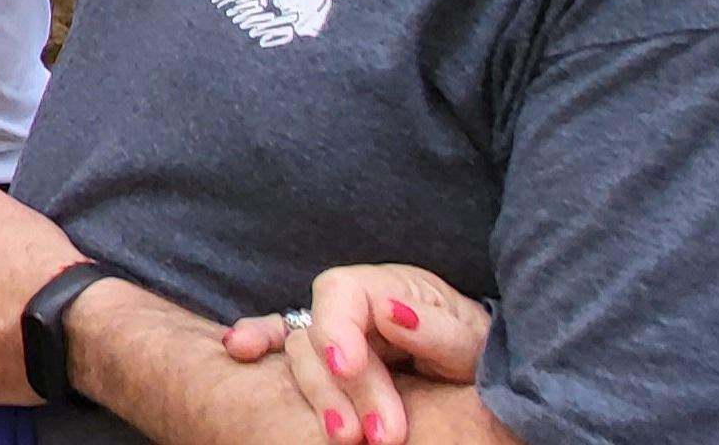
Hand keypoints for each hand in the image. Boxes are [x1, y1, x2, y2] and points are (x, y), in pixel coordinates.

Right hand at [217, 264, 485, 444]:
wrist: (478, 379)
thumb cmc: (478, 354)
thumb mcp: (472, 342)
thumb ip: (436, 328)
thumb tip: (392, 311)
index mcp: (389, 288)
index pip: (342, 293)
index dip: (336, 328)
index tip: (348, 367)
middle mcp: (351, 308)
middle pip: (319, 335)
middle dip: (343, 389)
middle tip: (378, 437)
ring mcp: (331, 335)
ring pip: (300, 357)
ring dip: (319, 398)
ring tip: (349, 440)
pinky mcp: (322, 362)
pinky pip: (280, 349)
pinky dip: (258, 342)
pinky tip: (240, 350)